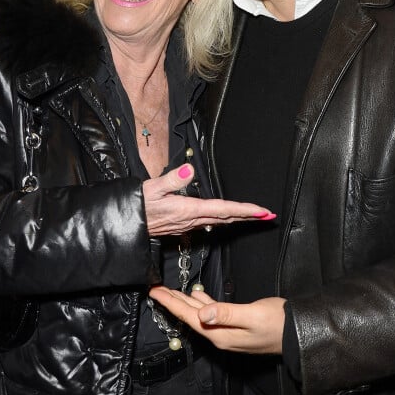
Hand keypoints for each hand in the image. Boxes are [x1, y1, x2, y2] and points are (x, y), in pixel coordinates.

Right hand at [143, 163, 275, 236]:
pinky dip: (225, 218)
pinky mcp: (184, 225)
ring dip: (239, 218)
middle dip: (249, 216)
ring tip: (255, 215)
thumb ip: (171, 179)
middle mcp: (192, 219)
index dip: (244, 210)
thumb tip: (189, 170)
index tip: (261, 211)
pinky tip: (229, 217)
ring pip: (220, 221)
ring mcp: (189, 224)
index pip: (223, 209)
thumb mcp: (151, 188)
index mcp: (188, 209)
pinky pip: (210, 222)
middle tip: (268, 215)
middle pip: (227, 217)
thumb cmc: (137, 206)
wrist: (127, 224)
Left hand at [148, 285, 284, 353]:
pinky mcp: (236, 326)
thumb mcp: (252, 316)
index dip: (171, 303)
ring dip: (184, 302)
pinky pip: (212, 314)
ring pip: (199, 315)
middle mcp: (220, 336)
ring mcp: (227, 332)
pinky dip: (202, 303)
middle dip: (172, 302)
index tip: (155, 292)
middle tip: (156, 288)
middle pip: (190, 317)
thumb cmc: (278, 323)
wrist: (298, 334)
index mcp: (220, 334)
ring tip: (170, 291)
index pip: (189, 317)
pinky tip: (197, 295)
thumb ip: (227, 313)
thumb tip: (202, 312)